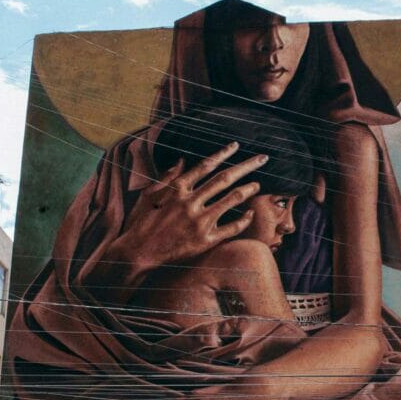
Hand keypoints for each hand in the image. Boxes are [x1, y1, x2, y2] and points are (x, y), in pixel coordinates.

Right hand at [118, 142, 266, 267]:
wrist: (137, 253)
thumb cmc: (142, 222)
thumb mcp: (150, 194)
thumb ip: (168, 176)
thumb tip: (182, 160)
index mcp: (177, 188)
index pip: (205, 165)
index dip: (223, 154)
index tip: (236, 146)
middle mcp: (190, 202)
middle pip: (224, 178)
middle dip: (246, 166)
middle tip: (262, 158)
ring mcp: (199, 221)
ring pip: (231, 200)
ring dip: (248, 190)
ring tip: (258, 185)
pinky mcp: (204, 240)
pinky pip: (231, 228)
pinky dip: (243, 220)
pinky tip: (251, 214)